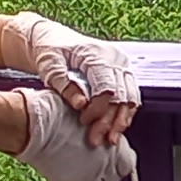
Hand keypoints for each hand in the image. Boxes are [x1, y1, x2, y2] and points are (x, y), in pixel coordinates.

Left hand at [6, 11, 143, 140]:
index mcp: (95, 53)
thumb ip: (65, 85)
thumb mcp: (50, 66)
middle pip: (120, 94)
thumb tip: (81, 105)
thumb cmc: (50, 51)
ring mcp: (121, 64)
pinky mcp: (122, 72)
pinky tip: (116, 128)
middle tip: (97, 139)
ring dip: (120, 120)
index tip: (84, 121)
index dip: (98, 108)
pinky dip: (124, 113)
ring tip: (110, 140)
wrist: (53, 40)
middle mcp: (114, 57)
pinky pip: (130, 95)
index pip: (106, 86)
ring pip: (130, 96)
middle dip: (110, 120)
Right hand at [15, 84, 133, 180]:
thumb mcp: (86, 116)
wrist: (35, 125)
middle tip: (91, 167)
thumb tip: (95, 133)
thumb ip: (96, 129)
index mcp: (113, 142)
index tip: (109, 160)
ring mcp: (90, 177)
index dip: (117, 163)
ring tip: (78, 176)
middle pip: (114, 179)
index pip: (127, 164)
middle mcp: (107, 162)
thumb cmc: (55, 111)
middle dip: (104, 174)